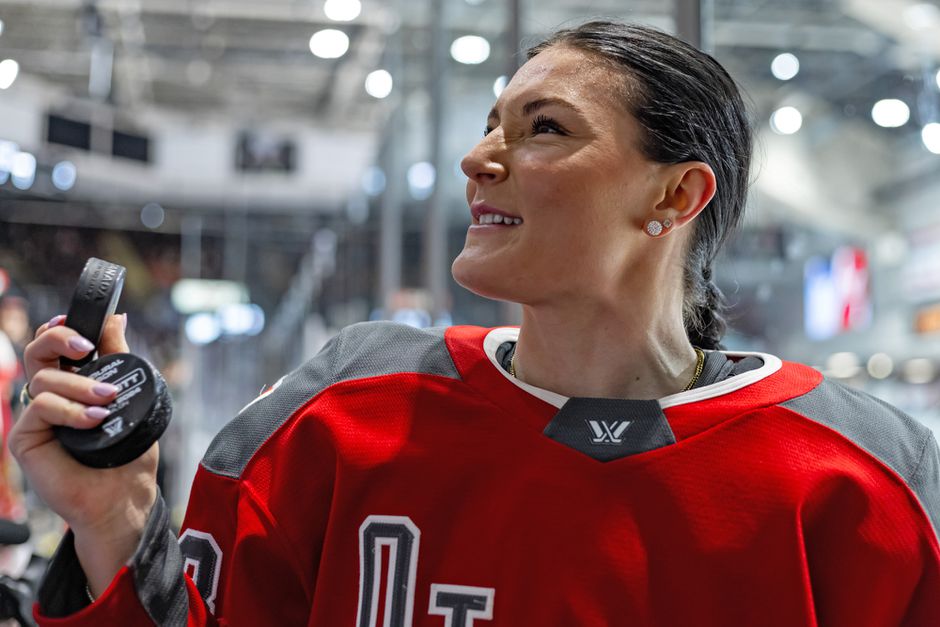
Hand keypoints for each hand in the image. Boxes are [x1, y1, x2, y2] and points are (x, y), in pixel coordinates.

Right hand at [9, 314, 157, 595]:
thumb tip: (116, 317)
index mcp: (72, 384)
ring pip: (44, 378)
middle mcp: (49, 397)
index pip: (54, 346)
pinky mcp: (25, 439)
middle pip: (37, 352)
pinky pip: (39, 407)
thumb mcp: (131, 395)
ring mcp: (35, 418)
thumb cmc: (128, 453)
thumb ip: (119, 356)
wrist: (124, 497)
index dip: (60, 328)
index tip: (79, 320)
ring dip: (80, 384)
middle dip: (58, 338)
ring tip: (107, 400)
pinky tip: (93, 420)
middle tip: (86, 346)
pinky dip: (68, 409)